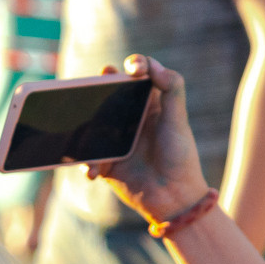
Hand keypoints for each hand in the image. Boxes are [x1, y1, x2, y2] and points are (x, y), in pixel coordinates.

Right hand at [85, 56, 207, 223]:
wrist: (174, 199)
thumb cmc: (180, 157)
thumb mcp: (179, 121)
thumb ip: (172, 90)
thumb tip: (154, 66)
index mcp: (148, 104)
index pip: (138, 76)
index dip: (135, 65)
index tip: (132, 68)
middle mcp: (129, 118)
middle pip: (107, 94)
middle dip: (97, 87)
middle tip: (94, 83)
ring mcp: (114, 140)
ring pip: (90, 124)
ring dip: (84, 126)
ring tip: (85, 129)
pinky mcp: (105, 163)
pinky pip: (86, 158)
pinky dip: (86, 163)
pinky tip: (93, 171)